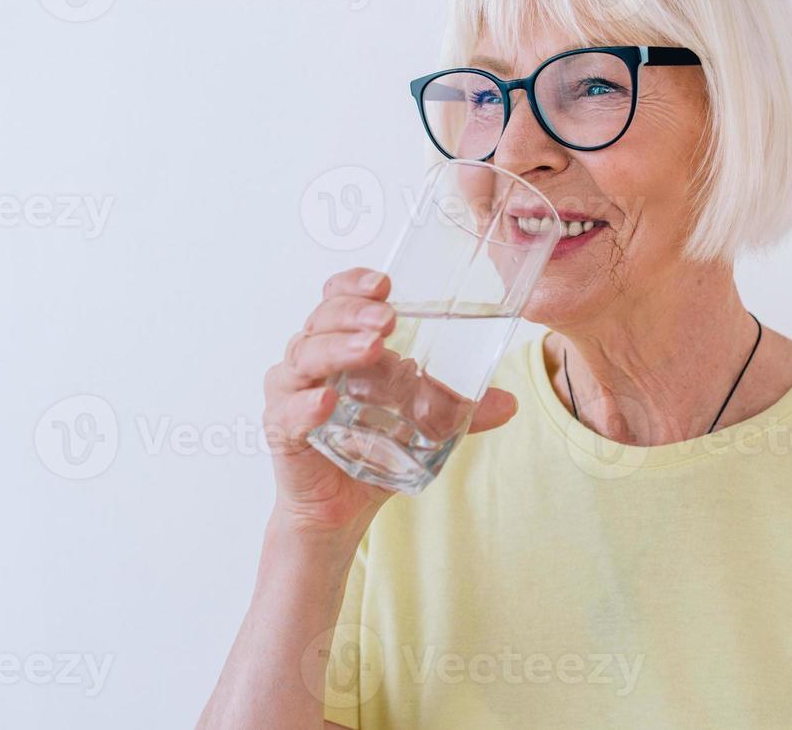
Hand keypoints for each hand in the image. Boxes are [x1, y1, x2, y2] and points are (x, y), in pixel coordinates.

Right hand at [262, 267, 518, 536]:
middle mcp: (311, 360)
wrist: (340, 507)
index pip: (338, 298)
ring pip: (305, 356)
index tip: (385, 283)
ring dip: (337, 348)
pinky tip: (326, 399)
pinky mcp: (282, 430)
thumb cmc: (373, 448)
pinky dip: (305, 404)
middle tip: (388, 318)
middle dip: (353, 313)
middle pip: (322, 320)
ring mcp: (292, 393)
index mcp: (341, 343)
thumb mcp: (424, 425)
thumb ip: (462, 411)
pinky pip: (288, 412)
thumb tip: (510, 403)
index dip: (354, 284)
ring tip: (370, 348)